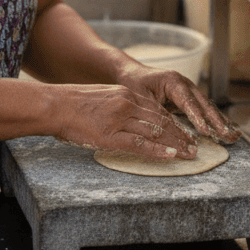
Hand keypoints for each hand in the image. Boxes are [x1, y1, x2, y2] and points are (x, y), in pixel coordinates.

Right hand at [51, 82, 205, 161]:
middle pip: (162, 120)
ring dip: (176, 143)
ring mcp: (120, 119)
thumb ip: (120, 106)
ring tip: (190, 153)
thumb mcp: (103, 98)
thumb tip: (133, 120)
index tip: (186, 132)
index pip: (157, 109)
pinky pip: (140, 144)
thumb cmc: (74, 104)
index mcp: (126, 93)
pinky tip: (171, 155)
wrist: (55, 105)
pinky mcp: (111, 135)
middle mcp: (127, 103)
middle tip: (195, 145)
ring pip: (156, 132)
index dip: (175, 122)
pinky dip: (158, 150)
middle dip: (181, 134)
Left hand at [115, 61, 239, 146]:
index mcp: (173, 81)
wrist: (131, 73)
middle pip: (203, 104)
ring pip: (207, 107)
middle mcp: (184, 84)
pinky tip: (226, 129)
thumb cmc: (134, 84)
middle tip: (228, 135)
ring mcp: (189, 91)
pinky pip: (204, 111)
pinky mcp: (188, 99)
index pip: (188, 101)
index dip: (197, 117)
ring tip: (234, 135)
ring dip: (221, 122)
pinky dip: (216, 121)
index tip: (206, 131)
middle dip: (217, 121)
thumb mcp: (140, 97)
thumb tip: (168, 128)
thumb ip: (155, 111)